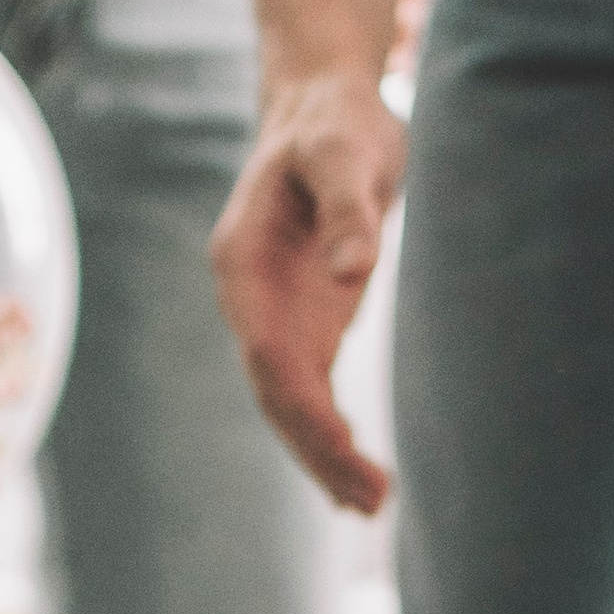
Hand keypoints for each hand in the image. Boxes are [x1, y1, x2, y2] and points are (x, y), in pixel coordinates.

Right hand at [210, 68, 405, 511]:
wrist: (323, 109)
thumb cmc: (334, 123)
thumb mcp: (344, 151)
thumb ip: (348, 207)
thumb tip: (353, 268)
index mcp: (243, 264)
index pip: (268, 354)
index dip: (303, 407)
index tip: (345, 446)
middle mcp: (250, 302)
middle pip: (274, 394)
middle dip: (317, 451)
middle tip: (370, 500)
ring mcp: (275, 317)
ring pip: (290, 404)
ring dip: (324, 457)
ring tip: (371, 504)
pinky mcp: (307, 323)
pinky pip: (312, 392)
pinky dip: (333, 435)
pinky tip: (359, 477)